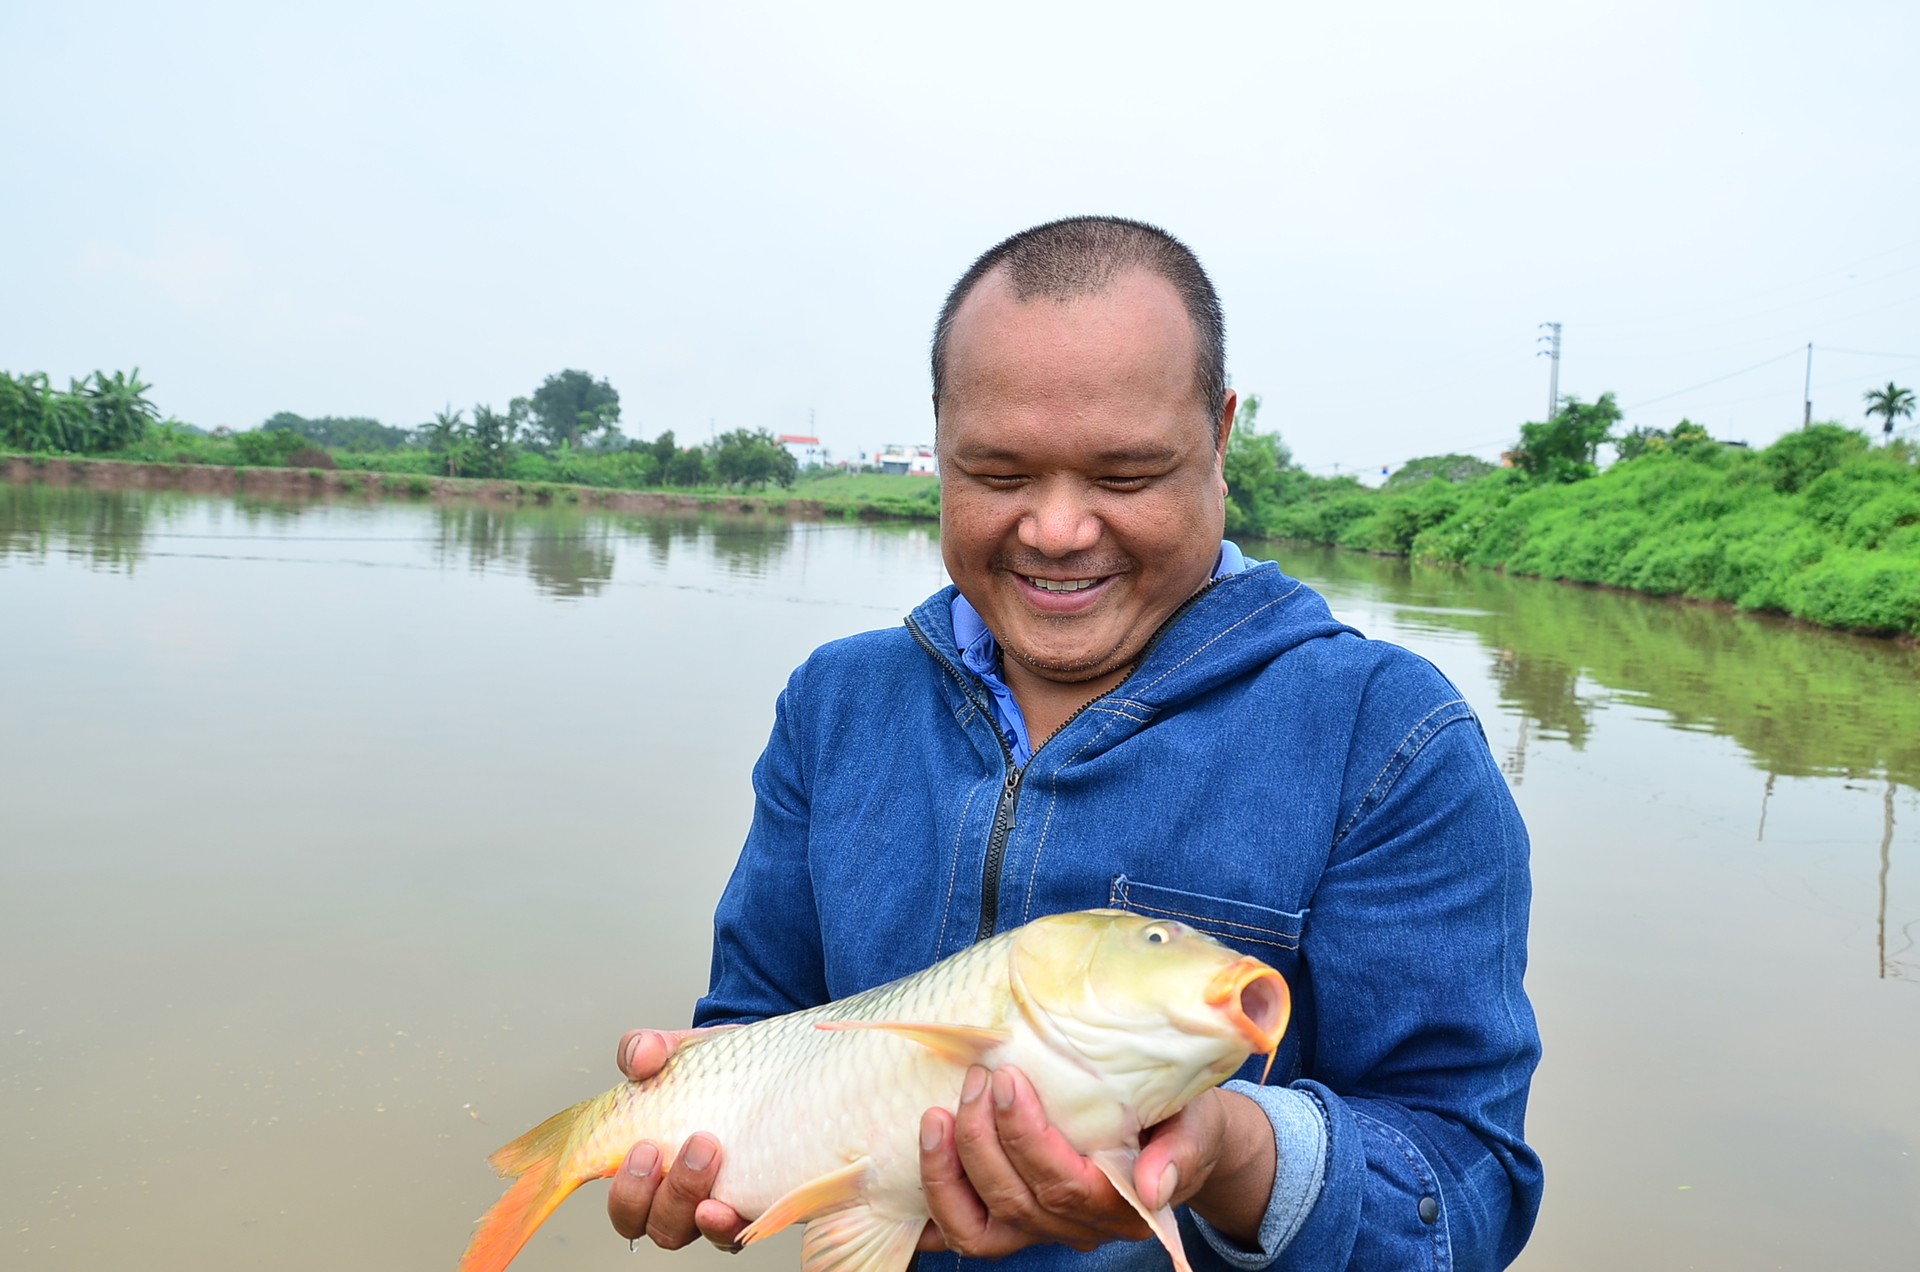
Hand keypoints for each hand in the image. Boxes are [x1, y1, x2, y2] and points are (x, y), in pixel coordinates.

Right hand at [606, 1028, 745, 1250]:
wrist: (768, 1063)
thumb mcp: (678, 1049)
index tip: (645, 1148)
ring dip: (694, 1197)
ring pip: (693, 1230)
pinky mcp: (755, 1203)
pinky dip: (730, 1224)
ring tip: (712, 1150)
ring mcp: (718, 1203)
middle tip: (690, 1143)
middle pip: (657, 1226)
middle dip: (667, 1192)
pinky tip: (732, 1203)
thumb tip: (640, 1056)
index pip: (627, 1206)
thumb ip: (647, 1048)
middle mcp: (681, 1196)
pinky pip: (739, 1232)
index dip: (629, 1194)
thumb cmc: (716, 1067)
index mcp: (653, 1169)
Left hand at [916, 1066, 1276, 1255]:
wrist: (1184, 1138)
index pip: (1064, 1184)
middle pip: (1017, 1201)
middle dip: (982, 1139)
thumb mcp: (1196, 1126)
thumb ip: (1180, 1153)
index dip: (1026, 1136)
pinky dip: (931, 1215)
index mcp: (1123, 1204)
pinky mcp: (1015, 1224)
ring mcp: (1043, 1230)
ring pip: (980, 1230)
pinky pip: (965, 1235)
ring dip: (947, 1175)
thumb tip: (1153, 1186)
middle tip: (975, 1079)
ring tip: (935, 1118)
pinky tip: (904, 1182)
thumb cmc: (1184, 1121)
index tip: (1007, 1079)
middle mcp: (1080, 1228)